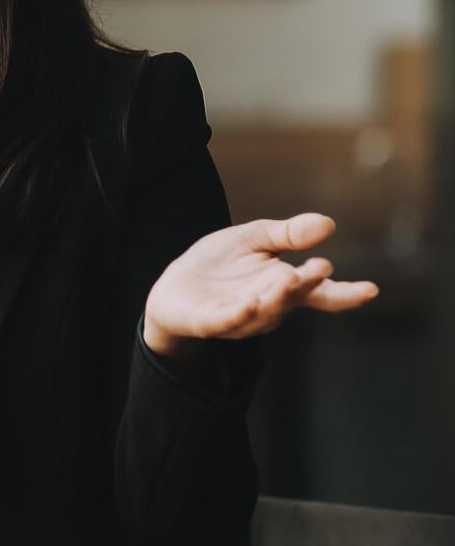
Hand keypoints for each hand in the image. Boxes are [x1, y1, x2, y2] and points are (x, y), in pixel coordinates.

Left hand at [141, 212, 379, 360]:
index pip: (320, 292)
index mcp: (284, 285)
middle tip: (320, 269)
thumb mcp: (253, 238)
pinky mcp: (211, 321)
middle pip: (294, 296)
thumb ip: (287, 234)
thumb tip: (328, 223)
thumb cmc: (219, 264)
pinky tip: (250, 303)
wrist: (174, 288)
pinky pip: (229, 320)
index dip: (346, 293)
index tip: (371, 290)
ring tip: (288, 279)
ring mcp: (241, 316)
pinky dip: (241, 314)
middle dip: (306, 284)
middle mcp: (269, 304)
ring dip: (277, 297)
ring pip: (265, 310)